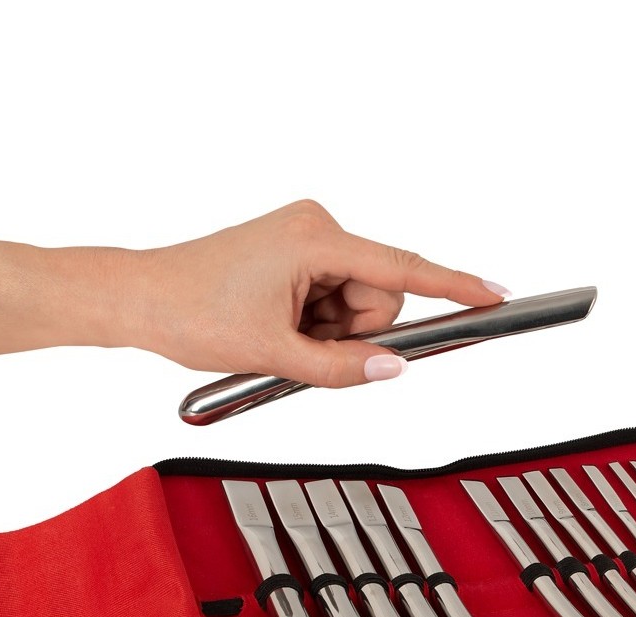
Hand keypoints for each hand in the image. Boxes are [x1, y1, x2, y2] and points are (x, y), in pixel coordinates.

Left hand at [125, 199, 509, 386]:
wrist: (140, 299)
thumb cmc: (191, 311)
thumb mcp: (274, 353)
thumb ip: (342, 368)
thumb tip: (393, 370)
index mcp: (316, 239)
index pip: (403, 269)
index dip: (453, 286)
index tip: (495, 293)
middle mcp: (317, 228)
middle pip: (378, 297)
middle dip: (351, 332)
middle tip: (301, 345)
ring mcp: (305, 239)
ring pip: (355, 304)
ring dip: (329, 332)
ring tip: (281, 335)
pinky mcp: (295, 253)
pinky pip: (332, 298)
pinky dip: (316, 323)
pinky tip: (279, 325)